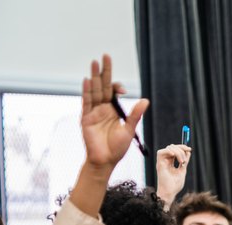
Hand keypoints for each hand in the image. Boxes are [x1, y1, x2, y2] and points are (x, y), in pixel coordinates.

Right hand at [80, 54, 148, 170]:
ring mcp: (93, 112)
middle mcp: (102, 108)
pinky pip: (86, 103)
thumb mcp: (129, 129)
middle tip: (105, 56)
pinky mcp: (86, 118)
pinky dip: (87, 92)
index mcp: (113, 110)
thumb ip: (135, 114)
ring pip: (94, 91)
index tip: (123, 90)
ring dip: (94, 77)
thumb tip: (145, 100)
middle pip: (102, 86)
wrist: (105, 160)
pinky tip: (87, 80)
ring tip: (94, 63)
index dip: (117, 86)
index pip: (113, 91)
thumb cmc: (117, 148)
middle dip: (104, 72)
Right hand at [156, 144, 192, 202]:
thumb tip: (188, 152)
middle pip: (172, 147)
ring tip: (182, 162)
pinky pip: (161, 152)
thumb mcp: (183, 170)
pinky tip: (174, 156)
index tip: (190, 149)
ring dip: (177, 152)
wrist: (170, 193)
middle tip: (186, 158)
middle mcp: (165, 161)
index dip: (182, 148)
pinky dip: (168, 151)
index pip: (175, 150)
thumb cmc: (175, 185)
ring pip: (168, 148)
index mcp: (170, 163)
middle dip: (181, 148)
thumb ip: (185, 161)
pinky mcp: (159, 164)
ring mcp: (162, 162)